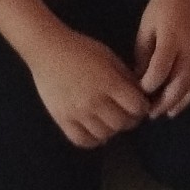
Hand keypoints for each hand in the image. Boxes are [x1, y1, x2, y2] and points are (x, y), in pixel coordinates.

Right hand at [27, 24, 149, 146]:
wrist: (47, 50)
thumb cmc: (81, 49)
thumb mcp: (108, 56)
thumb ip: (125, 76)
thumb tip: (139, 95)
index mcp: (109, 82)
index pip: (137, 107)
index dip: (142, 106)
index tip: (139, 103)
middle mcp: (95, 101)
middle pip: (122, 123)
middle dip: (129, 119)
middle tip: (126, 112)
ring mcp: (78, 113)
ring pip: (105, 135)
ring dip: (112, 129)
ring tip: (109, 119)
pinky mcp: (62, 120)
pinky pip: (83, 141)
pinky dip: (93, 139)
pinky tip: (95, 128)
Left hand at [135, 0, 189, 119]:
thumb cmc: (163, 4)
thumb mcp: (146, 25)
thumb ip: (143, 52)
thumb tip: (140, 77)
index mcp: (170, 41)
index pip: (159, 72)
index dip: (147, 86)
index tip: (139, 91)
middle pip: (179, 84)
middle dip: (165, 102)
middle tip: (152, 113)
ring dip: (185, 101)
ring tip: (172, 112)